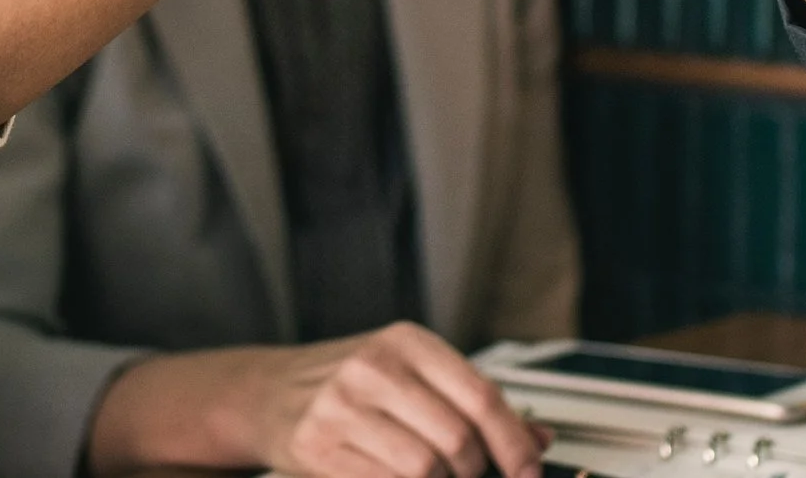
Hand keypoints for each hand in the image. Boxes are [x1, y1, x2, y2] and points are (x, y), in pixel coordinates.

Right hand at [254, 323, 544, 477]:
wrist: (267, 394)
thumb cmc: (349, 385)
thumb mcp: (412, 375)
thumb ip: (472, 404)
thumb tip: (538, 439)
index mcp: (407, 342)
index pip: (482, 396)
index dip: (514, 444)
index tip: (528, 471)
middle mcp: (375, 367)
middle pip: (458, 438)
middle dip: (476, 472)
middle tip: (473, 477)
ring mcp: (342, 407)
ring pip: (425, 467)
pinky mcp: (318, 447)